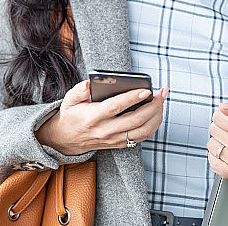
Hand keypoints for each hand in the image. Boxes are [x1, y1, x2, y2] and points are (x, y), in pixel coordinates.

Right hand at [35, 79, 168, 155]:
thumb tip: (89, 83)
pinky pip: (141, 137)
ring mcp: (114, 139)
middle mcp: (105, 130)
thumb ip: (79, 90)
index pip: (116, 106)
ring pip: (142, 131)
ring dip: (156, 116)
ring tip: (162, 101)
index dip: (132, 98)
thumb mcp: (69, 100)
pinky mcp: (119, 144)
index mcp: (93, 117)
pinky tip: (156, 113)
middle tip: (161, 92)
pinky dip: (152, 125)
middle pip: (135, 120)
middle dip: (153, 105)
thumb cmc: (71, 115)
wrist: (65, 140)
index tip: (146, 89)